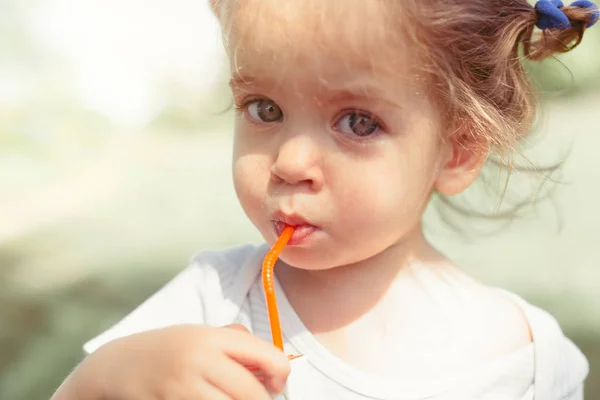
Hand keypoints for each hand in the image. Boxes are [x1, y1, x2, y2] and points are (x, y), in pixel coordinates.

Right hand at [51, 324, 290, 399]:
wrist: (115, 365)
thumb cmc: (168, 350)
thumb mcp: (201, 335)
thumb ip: (238, 344)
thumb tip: (276, 367)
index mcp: (213, 338)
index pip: (270, 358)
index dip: (281, 376)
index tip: (275, 383)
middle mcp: (200, 361)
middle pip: (254, 395)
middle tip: (256, 398)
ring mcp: (182, 388)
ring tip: (230, 399)